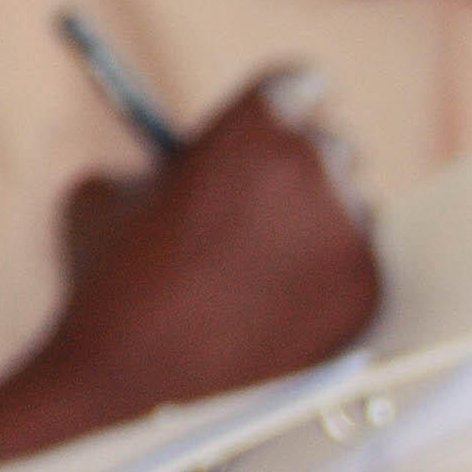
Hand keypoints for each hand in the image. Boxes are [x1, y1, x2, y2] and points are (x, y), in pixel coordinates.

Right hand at [23, 64, 380, 423]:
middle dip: (302, 170)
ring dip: (314, 230)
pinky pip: (357, 273)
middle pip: (334, 146)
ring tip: (254, 273)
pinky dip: (322, 288)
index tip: (270, 131)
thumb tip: (185, 161)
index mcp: (253, 126)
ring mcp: (349, 235)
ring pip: (351, 213)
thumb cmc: (103, 283)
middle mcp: (315, 168)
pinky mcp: (368, 294)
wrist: (124, 387)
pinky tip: (269, 313)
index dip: (280, 110)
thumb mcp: (105, 195)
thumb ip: (158, 164)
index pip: (300, 84)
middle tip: (266, 201)